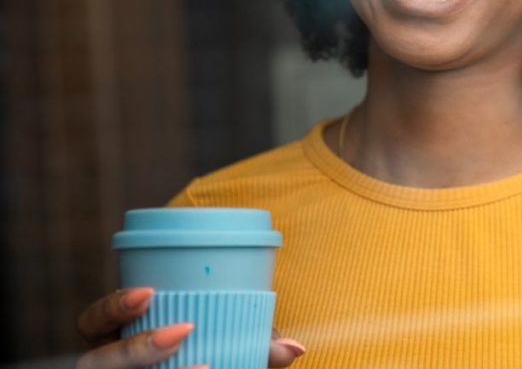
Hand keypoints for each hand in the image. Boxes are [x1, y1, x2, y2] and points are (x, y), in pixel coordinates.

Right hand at [76, 287, 304, 367]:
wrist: (208, 368)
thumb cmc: (212, 355)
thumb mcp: (231, 344)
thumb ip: (259, 345)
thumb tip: (297, 348)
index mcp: (117, 339)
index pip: (92, 321)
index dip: (112, 307)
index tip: (149, 292)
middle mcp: (108, 366)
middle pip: (97, 363)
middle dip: (135, 348)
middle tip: (182, 331)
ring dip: (146, 363)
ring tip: (206, 366)